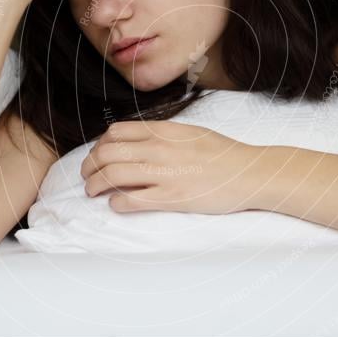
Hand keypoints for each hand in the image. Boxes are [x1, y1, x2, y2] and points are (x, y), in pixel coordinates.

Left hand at [80, 120, 263, 213]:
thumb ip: (162, 136)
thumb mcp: (190, 133)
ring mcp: (165, 173)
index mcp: (164, 131)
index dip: (99, 145)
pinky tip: (117, 205)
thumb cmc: (223, 154)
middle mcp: (159, 148)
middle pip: (107, 154)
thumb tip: (136, 142)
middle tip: (87, 177)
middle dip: (89, 166)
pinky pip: (131, 200)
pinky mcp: (171, 198)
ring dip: (95, 185)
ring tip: (93, 192)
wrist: (250, 173)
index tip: (97, 156)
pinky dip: (117, 203)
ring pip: (112, 176)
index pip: (115, 133)